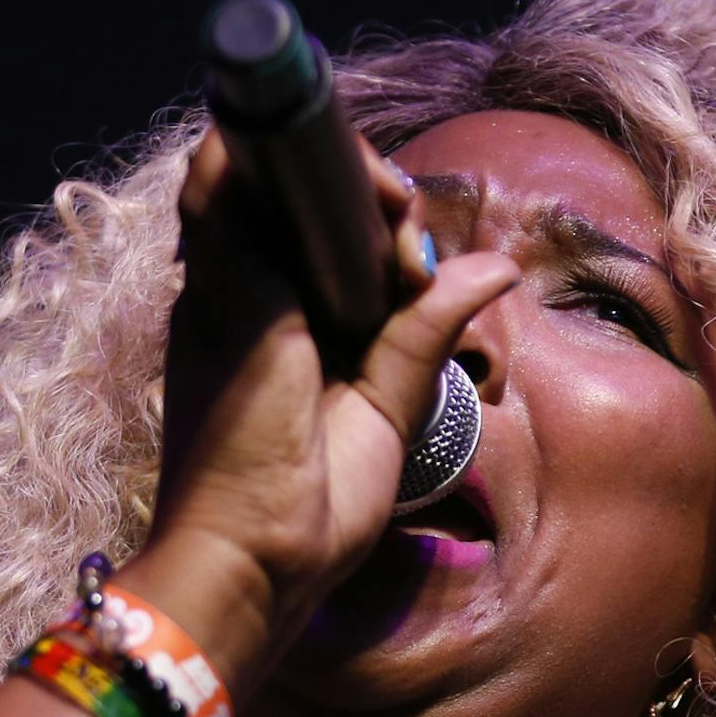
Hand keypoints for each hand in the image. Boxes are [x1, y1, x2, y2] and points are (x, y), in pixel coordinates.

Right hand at [138, 126, 518, 689]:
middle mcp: (242, 293)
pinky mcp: (218, 286)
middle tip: (410, 234)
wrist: (256, 563)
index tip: (418, 260)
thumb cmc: (310, 507)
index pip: (313, 230)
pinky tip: (369, 186)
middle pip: (290, 190)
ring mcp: (224, 285)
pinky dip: (289, 153)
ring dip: (340, 166)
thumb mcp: (388, 404)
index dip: (371, 216)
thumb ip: (427, 329)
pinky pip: (225, 177)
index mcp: (275, 322)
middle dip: (362, 185)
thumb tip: (497, 264)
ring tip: (395, 206)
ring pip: (261, 168)